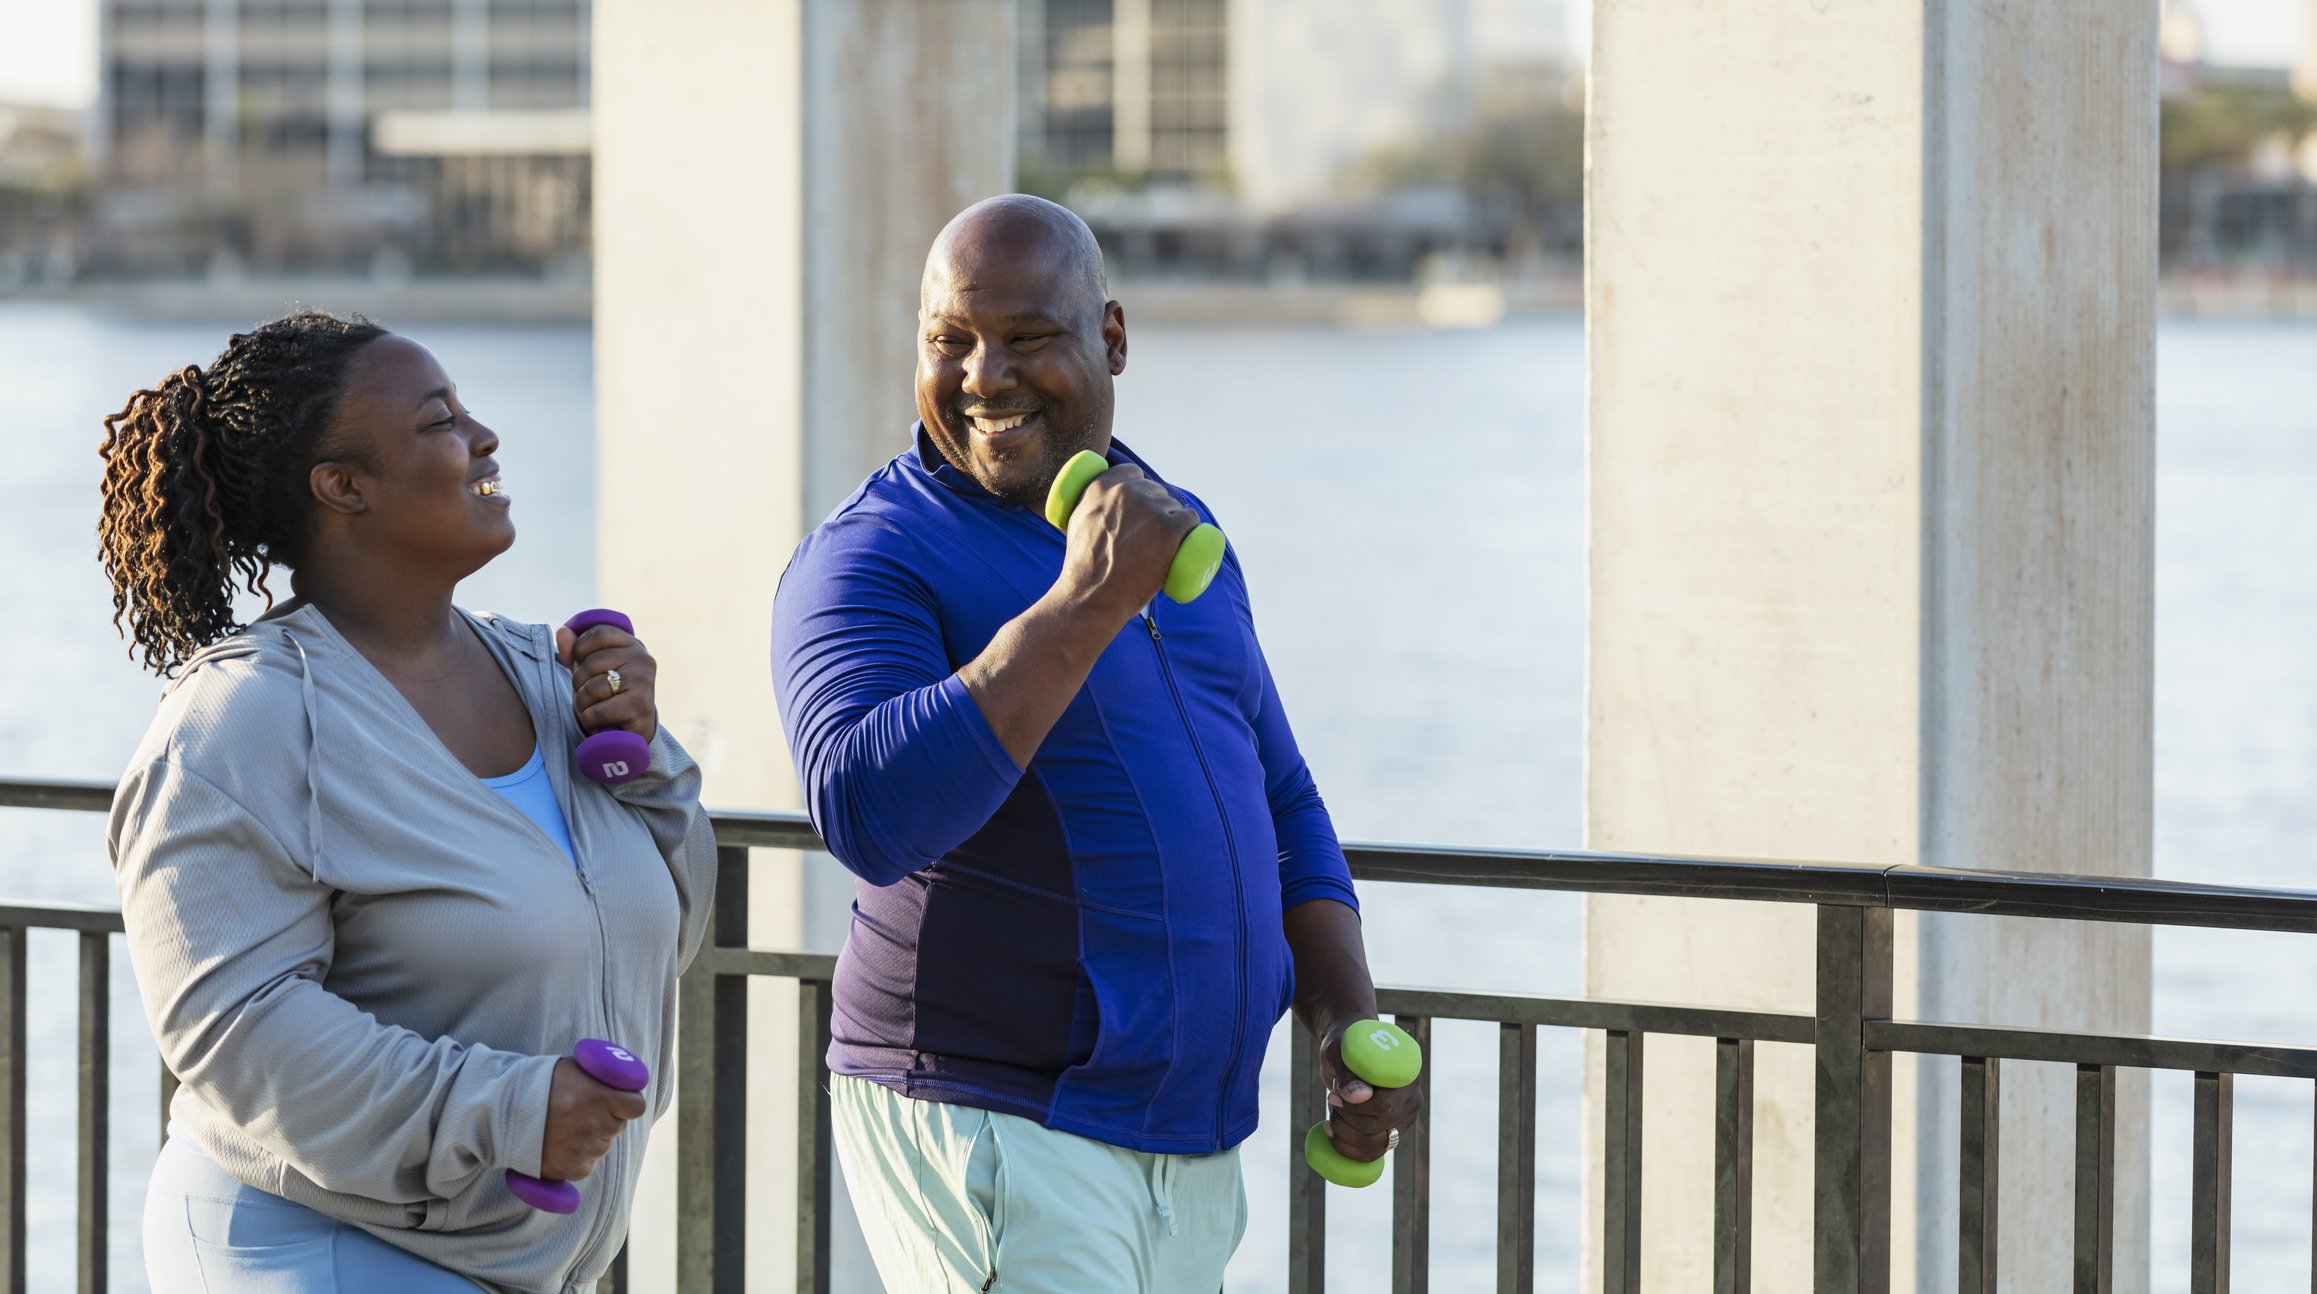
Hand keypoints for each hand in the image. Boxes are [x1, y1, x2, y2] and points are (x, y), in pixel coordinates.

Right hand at [536, 1056, 647, 1181]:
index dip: (627, 1103)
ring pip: (602, 1147)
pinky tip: (563, 1146)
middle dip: (606, 1119)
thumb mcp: (575, 1067)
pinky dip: (579, 1159)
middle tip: (584, 1111)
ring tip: (567, 1127)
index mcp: (602, 1097)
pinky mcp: (567, 1169)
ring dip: (592, 1139)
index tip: (619, 1101)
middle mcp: (596, 1125)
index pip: (636, 1106)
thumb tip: (622, 1081)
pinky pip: (587, 1167)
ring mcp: (582, 1149)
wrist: (502, 1108)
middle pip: (618, 1126)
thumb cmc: (540, 1082)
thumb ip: (601, 1077)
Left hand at [555, 621, 657, 743]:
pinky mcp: (639, 707)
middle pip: (591, 662)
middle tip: (588, 694)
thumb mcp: (592, 671)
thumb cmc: (609, 697)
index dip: (580, 647)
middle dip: (579, 682)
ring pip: (592, 688)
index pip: (599, 632)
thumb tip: (562, 631)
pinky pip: (598, 711)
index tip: (580, 662)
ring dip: (583, 704)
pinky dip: (590, 720)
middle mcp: (642, 659)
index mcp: (633, 645)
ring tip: (593, 709)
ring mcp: (642, 682)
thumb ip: (577, 652)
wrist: (633, 732)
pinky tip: (598, 722)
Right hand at [1054, 463, 1200, 625]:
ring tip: (1159, 548)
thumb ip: (1091, 505)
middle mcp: (1128, 492)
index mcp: (1102, 487)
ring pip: (1174, 507)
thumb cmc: (1083, 568)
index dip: (1140, 489)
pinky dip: (1190, 530)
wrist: (1092, 596)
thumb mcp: (1077, 522)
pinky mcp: (1170, 529)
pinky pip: (1191, 520)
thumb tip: (1105, 503)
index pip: (1133, 473)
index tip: (1142, 506)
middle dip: (1156, 510)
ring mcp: (1151, 510)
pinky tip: (1185, 541)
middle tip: (1149, 536)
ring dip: (1172, 523)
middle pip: (1156, 491)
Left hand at [1316, 1017, 1423, 1162]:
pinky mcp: (1390, 1132)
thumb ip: (1348, 1072)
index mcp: (1406, 1075)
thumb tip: (1361, 1096)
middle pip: (1380, 1127)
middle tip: (1330, 1100)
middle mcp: (1411, 1099)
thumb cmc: (1345, 1046)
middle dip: (1347, 1119)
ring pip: (1376, 1145)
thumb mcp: (1340, 1052)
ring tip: (1331, 1115)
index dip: (1355, 1108)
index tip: (1333, 1095)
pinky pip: (1372, 1153)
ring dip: (1345, 1135)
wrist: (1348, 1051)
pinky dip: (1348, 1148)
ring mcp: (1403, 1119)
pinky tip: (1331, 1133)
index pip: (1386, 1105)